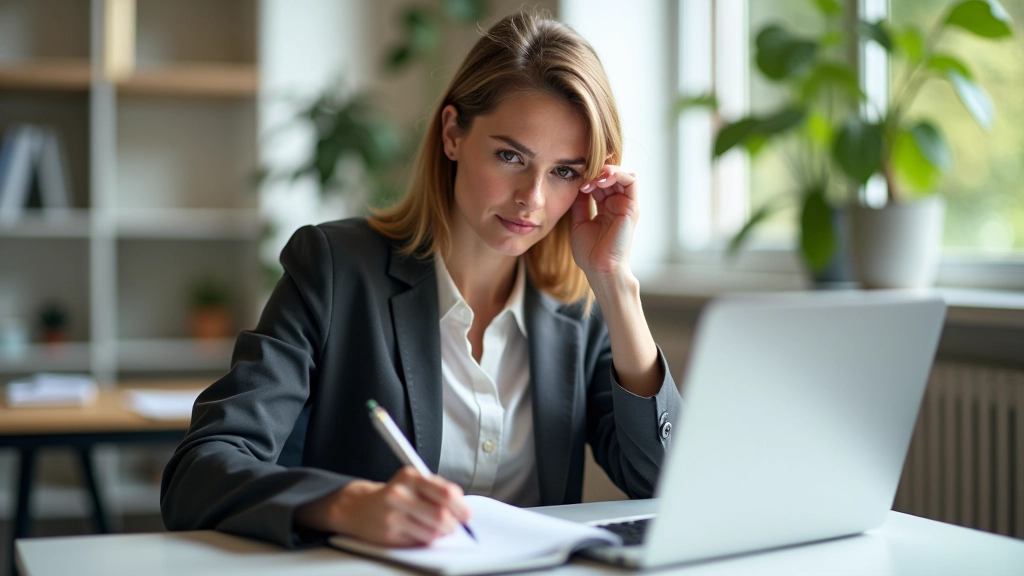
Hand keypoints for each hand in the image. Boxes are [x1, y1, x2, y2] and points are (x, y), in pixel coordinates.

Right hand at [294, 466, 470, 546]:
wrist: (358, 507)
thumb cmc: (394, 494)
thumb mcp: (413, 481)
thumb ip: (437, 489)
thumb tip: (462, 507)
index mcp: (410, 476)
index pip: (446, 492)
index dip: (461, 507)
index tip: (466, 515)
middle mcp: (399, 494)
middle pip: (441, 516)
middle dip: (452, 525)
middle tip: (452, 526)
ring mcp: (392, 515)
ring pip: (432, 533)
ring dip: (439, 534)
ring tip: (433, 528)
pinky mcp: (388, 535)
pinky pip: (419, 543)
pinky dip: (424, 540)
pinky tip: (417, 532)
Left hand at [570, 165, 637, 283]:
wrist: (599, 268)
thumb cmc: (590, 253)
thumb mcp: (579, 222)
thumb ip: (580, 203)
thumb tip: (577, 185)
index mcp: (606, 208)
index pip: (600, 183)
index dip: (589, 178)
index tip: (576, 182)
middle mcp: (618, 205)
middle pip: (612, 176)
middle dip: (597, 172)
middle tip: (584, 176)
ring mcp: (626, 205)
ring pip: (623, 174)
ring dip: (607, 171)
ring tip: (593, 178)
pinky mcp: (632, 207)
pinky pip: (631, 180)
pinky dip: (617, 174)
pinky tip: (601, 180)